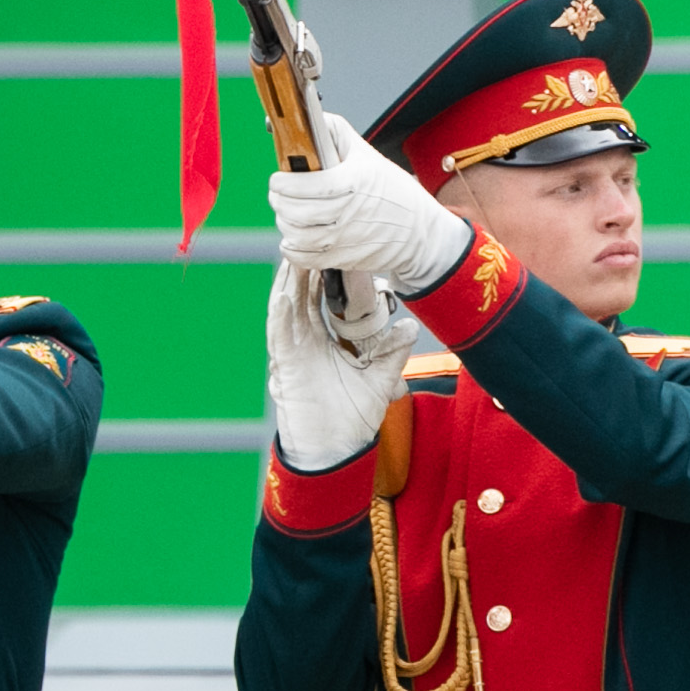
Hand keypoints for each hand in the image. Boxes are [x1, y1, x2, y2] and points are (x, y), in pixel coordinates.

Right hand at [265, 259, 417, 471]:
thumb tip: (409, 328)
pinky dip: (281, 315)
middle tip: (310, 237)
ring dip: (288, 283)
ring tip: (294, 254)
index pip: (318, 299)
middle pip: (299, 297)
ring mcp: (292, 354)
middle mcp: (303, 343)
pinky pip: (280, 338)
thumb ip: (391, 352)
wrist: (335, 454)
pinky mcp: (286, 370)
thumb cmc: (350, 420)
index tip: (332, 247)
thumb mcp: (379, 379)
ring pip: (286, 310)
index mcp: (322, 342)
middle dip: (302, 268)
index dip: (322, 273)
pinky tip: (284, 295)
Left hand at [269, 112, 474, 292]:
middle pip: (297, 212)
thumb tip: (309, 118)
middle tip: (279, 193)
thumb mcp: (369, 156)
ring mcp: (345, 240)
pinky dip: (291, 248)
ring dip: (284, 222)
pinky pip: (305, 259)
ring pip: (297, 235)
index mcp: (355, 183)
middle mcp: (349, 214)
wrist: (419, 232)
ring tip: (287, 212)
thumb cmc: (393, 192)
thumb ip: (336, 133)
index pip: (310, 186)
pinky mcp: (342, 259)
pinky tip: (293, 236)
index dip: (286, 183)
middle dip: (280, 200)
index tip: (278, 178)